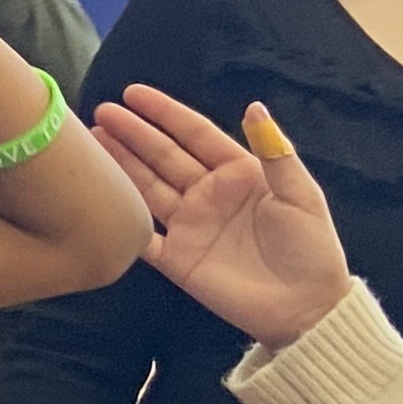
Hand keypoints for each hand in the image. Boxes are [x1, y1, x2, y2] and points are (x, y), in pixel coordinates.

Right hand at [93, 86, 351, 349]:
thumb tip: (253, 106)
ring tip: (92, 143)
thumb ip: (274, 152)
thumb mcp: (300, 195)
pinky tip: (99, 198)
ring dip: (120, 165)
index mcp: (237, 173)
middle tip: (101, 114)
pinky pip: (141, 235)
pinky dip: (121, 218)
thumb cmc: (310, 248)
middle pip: (162, 156)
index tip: (133, 94)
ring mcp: (189, 226)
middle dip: (132, 134)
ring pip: (146, 187)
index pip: (194, 134)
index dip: (164, 113)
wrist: (305, 309)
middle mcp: (208, 194)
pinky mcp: (176, 259)